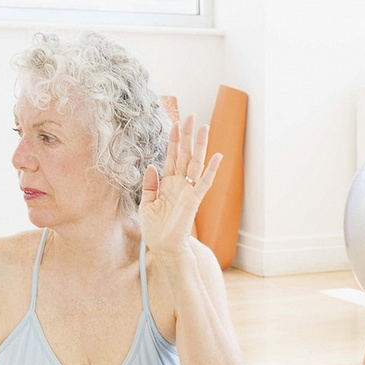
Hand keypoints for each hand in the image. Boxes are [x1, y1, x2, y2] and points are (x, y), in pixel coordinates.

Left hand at [139, 114, 221, 254]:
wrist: (163, 248)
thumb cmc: (155, 230)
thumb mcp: (146, 204)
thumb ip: (150, 185)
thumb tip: (152, 166)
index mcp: (167, 183)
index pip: (172, 156)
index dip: (174, 140)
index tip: (176, 122)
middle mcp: (180, 184)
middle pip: (185, 154)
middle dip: (187, 135)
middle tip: (190, 116)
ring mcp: (188, 191)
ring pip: (196, 163)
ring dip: (200, 145)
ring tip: (204, 127)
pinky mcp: (194, 200)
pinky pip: (204, 182)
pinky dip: (211, 170)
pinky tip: (217, 156)